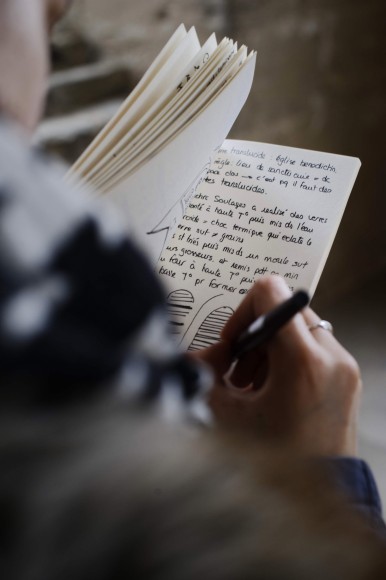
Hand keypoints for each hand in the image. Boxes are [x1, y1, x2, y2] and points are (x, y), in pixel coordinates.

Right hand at [193, 276, 361, 456]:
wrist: (319, 496)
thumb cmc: (275, 461)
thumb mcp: (229, 416)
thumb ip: (205, 377)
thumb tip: (191, 355)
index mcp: (304, 360)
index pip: (271, 293)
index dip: (243, 311)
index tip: (232, 342)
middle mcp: (332, 355)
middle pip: (284, 311)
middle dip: (254, 337)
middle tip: (239, 371)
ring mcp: (344, 365)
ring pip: (298, 328)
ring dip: (270, 349)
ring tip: (255, 386)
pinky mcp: (348, 376)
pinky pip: (314, 347)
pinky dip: (289, 359)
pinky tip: (273, 392)